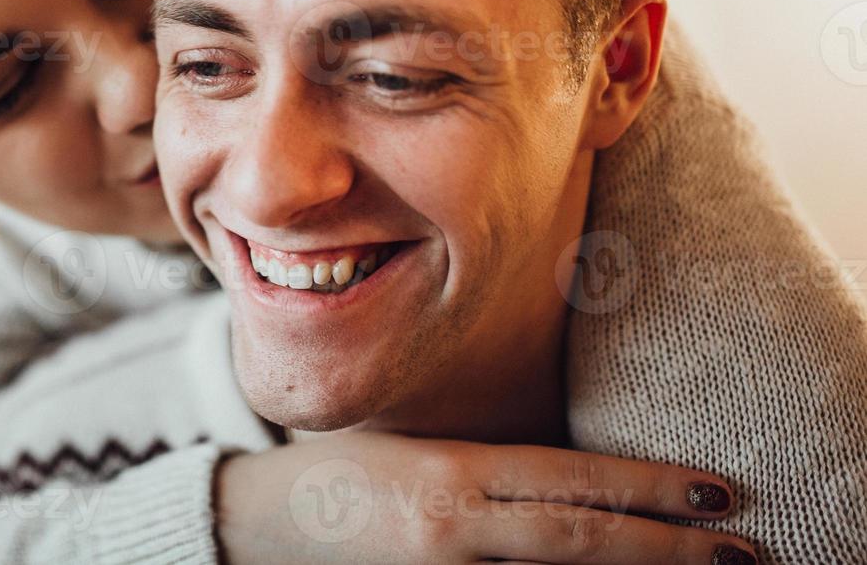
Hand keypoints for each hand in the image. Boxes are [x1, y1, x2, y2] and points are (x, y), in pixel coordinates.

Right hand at [215, 433, 756, 563]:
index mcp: (453, 475)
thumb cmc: (344, 476)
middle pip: (581, 541)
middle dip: (669, 548)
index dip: (648, 488)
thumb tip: (585, 485)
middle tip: (744, 552)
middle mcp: (455, 530)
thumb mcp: (421, 450)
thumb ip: (496, 467)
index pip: (570, 481)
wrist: (260, 527)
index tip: (716, 492)